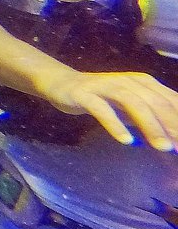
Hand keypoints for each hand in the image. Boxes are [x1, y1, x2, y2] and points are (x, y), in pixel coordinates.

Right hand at [34, 65, 177, 151]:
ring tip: (162, 147)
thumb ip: (153, 117)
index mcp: (144, 82)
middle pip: (155, 102)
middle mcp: (127, 81)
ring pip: (132, 103)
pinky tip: (125, 140)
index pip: (170, 100)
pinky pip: (102, 109)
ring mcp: (105, 86)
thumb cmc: (105, 98)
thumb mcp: (133, 105)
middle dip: (171, 125)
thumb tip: (174, 138)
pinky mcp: (85, 94)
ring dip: (150, 125)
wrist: (63, 84)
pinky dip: (116, 124)